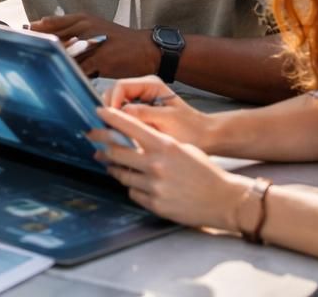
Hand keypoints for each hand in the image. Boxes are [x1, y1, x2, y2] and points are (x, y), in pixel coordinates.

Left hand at [28, 12, 156, 78]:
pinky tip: (58, 82)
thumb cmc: (118, 41)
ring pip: (64, 55)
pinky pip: (79, 70)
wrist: (146, 50)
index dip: (33, 32)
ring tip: (33, 72)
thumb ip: (70, 29)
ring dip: (50, 63)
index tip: (17, 39)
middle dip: (37, 49)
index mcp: (81, 18)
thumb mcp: (94, 26)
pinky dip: (69, 76)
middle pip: (53, 39)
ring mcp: (92, 43)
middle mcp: (84, 27)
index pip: (49, 24)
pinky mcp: (100, 60)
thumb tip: (42, 31)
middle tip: (20, 57)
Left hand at [88, 105, 247, 230]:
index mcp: (165, 146)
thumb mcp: (183, 148)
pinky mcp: (155, 204)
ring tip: (109, 162)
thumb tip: (133, 137)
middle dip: (102, 143)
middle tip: (93, 139)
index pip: (130, 126)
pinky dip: (131, 186)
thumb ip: (158, 143)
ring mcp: (154, 186)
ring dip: (113, 167)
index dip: (111, 118)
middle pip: (116, 151)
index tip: (98, 112)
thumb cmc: (204, 171)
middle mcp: (156, 165)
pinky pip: (132, 192)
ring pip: (121, 173)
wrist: (224, 199)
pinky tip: (136, 182)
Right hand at [102, 75, 212, 148]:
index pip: (120, 86)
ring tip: (116, 133)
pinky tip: (122, 134)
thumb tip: (120, 112)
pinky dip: (119, 123)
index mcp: (151, 84)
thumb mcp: (167, 120)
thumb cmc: (191, 129)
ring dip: (114, 117)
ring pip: (116, 105)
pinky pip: (122, 114)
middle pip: (114, 94)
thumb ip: (144, 113)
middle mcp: (143, 88)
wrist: (204, 137)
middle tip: (110, 128)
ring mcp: (140, 99)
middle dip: (110, 109)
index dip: (112, 101)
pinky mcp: (139, 112)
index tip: (111, 119)